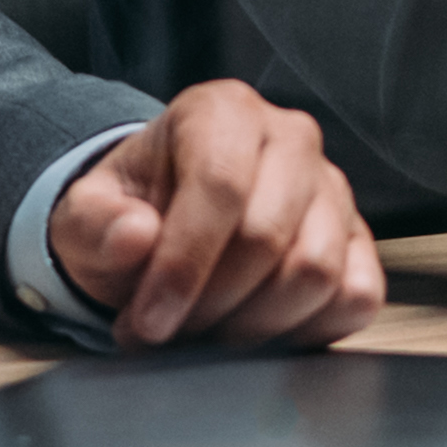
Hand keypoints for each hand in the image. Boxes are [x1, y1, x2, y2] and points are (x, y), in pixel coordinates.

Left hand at [45, 82, 380, 348]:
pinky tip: (257, 331)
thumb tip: (135, 237)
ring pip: (317, 273)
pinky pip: (356, 296)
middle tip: (168, 334)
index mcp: (222, 112)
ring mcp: (333, 190)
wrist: (165, 221)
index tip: (149, 322)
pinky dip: (306, 330)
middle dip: (211, 303)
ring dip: (254, 324)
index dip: (183, 264)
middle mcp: (290, 138)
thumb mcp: (87, 214)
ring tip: (207, 333)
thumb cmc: (132, 212)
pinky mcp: (359, 241)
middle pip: (268, 236)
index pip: (220, 185)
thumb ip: (96, 223)